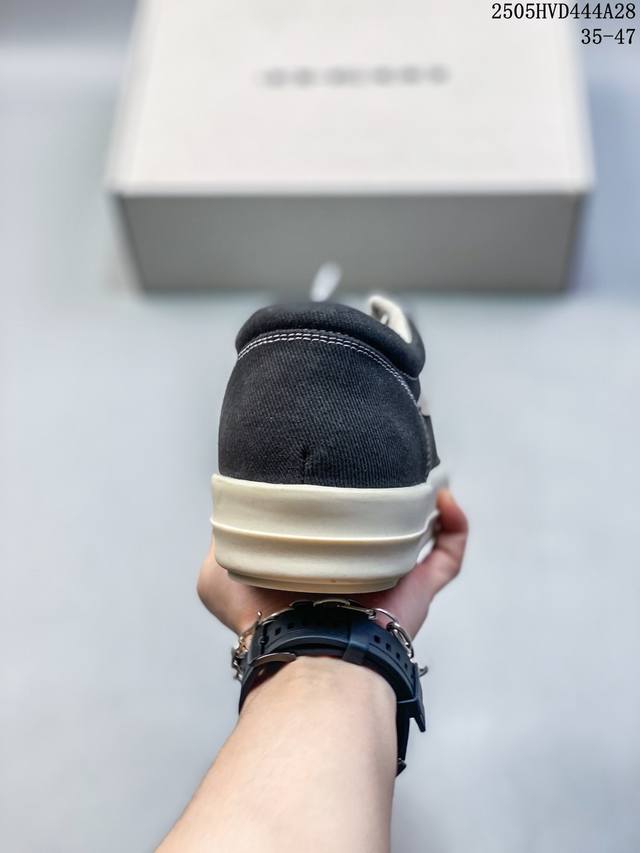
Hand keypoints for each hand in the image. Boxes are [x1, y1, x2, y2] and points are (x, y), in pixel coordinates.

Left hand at [197, 490, 467, 637]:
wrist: (307, 650)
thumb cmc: (265, 619)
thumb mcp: (218, 575)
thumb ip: (223, 541)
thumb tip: (231, 517)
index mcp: (314, 564)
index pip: (328, 529)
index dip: (332, 500)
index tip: (335, 470)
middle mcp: (354, 570)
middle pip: (377, 527)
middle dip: (384, 496)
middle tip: (385, 463)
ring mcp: (391, 580)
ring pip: (418, 535)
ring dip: (423, 504)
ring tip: (420, 472)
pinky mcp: (420, 589)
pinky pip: (449, 554)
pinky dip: (454, 525)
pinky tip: (445, 498)